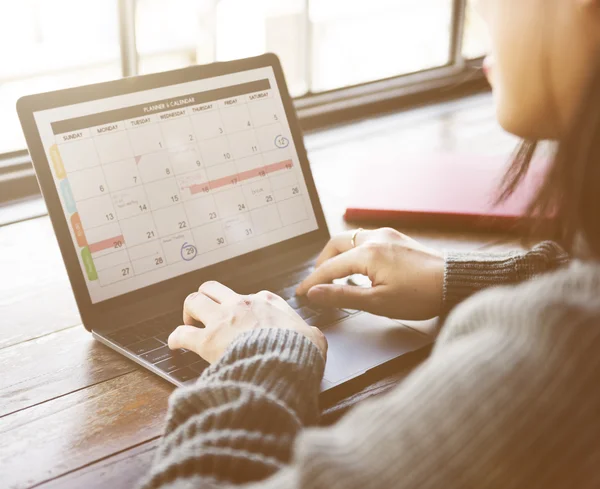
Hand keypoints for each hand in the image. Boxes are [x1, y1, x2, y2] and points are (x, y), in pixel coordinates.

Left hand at [168, 281, 327, 363]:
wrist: (285, 363)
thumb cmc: (300, 351)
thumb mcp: (314, 336)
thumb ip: (309, 333)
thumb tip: (313, 338)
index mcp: (267, 302)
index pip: (250, 296)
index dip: (243, 307)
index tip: (242, 318)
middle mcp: (241, 304)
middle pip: (213, 288)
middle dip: (206, 298)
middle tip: (205, 313)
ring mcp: (222, 320)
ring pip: (194, 300)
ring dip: (189, 311)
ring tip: (188, 323)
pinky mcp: (208, 340)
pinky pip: (182, 333)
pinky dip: (175, 337)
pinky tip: (174, 344)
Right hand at [296, 228, 443, 319]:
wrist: (456, 282)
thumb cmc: (421, 295)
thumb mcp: (378, 302)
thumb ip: (342, 296)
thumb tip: (315, 293)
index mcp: (367, 253)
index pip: (329, 267)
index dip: (313, 281)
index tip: (301, 293)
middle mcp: (375, 237)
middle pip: (336, 244)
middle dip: (323, 262)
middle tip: (317, 282)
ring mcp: (387, 235)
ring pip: (351, 239)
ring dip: (338, 255)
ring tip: (336, 276)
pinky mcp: (397, 238)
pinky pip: (366, 240)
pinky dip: (354, 252)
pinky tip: (359, 268)